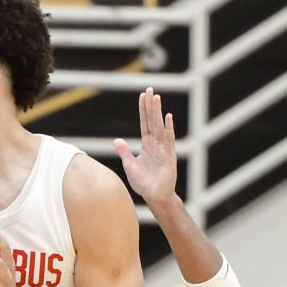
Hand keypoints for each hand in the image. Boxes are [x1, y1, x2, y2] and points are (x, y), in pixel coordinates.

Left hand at [113, 87, 177, 206]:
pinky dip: (168, 128)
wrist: (154, 197)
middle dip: (151, 105)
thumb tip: (117, 140)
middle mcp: (156, 144)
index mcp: (147, 145)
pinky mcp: (169, 157)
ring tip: (156, 98)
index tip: (143, 95)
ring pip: (159, 127)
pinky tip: (168, 117)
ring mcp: (163, 149)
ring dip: (158, 112)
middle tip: (150, 89)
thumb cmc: (144, 183)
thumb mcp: (130, 166)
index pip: (144, 123)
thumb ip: (124, 152)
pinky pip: (169, 140)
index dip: (143, 110)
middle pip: (152, 121)